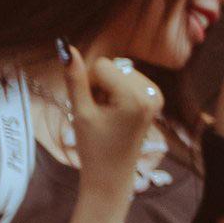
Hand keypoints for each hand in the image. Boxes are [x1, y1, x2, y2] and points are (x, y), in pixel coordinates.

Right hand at [59, 45, 163, 197]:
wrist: (112, 175)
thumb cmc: (93, 148)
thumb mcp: (81, 112)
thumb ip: (75, 79)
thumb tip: (66, 47)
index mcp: (135, 97)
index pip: (101, 65)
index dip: (88, 83)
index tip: (90, 107)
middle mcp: (151, 93)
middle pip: (113, 67)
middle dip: (100, 85)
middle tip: (100, 114)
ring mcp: (156, 96)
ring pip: (120, 72)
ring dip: (108, 89)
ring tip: (108, 115)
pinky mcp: (156, 99)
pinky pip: (130, 80)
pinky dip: (119, 92)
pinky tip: (117, 113)